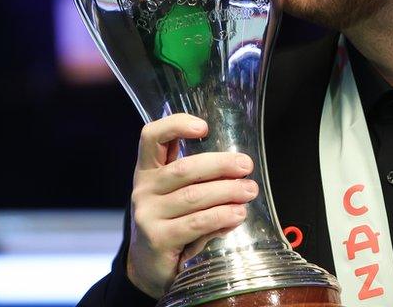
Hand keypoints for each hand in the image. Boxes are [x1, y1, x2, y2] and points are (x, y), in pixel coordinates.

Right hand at [126, 113, 257, 297]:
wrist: (149, 267)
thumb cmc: (171, 222)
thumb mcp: (176, 196)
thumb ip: (198, 180)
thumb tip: (239, 172)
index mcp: (147, 171)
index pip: (152, 137)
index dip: (176, 125)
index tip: (204, 127)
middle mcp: (143, 189)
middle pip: (184, 168)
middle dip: (220, 164)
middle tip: (246, 166)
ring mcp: (148, 215)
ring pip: (194, 196)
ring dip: (227, 191)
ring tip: (249, 191)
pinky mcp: (157, 239)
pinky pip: (196, 223)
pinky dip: (220, 217)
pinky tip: (237, 214)